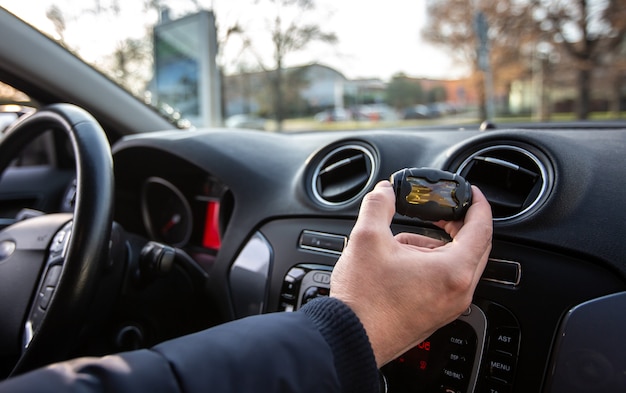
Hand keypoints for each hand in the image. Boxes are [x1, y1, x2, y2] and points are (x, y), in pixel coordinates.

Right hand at [330, 180, 491, 366]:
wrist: (350, 338)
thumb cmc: (363, 300)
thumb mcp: (367, 238)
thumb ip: (379, 205)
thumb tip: (385, 191)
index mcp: (453, 271)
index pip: (482, 228)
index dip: (478, 204)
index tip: (470, 192)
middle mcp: (458, 292)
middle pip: (475, 247)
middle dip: (459, 224)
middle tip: (442, 210)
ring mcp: (449, 306)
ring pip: (458, 265)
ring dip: (439, 245)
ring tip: (406, 239)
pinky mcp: (436, 315)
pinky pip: (446, 281)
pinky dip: (431, 264)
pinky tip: (402, 260)